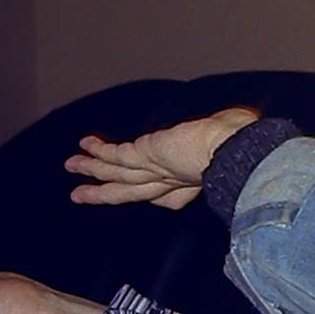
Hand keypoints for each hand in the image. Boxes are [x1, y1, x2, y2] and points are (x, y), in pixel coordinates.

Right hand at [65, 107, 259, 208]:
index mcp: (195, 180)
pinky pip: (116, 155)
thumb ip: (231, 130)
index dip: (162, 195)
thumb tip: (242, 117)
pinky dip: (99, 151)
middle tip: (81, 195)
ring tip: (70, 166)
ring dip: (91, 169)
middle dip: (106, 192)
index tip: (157, 195)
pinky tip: (82, 146)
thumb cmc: (244, 143)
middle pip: (131, 191)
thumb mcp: (236, 136)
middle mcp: (172, 179)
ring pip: (115, 173)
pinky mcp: (145, 156)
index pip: (171, 195)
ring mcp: (155, 169)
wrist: (236, 151)